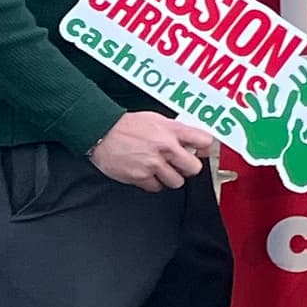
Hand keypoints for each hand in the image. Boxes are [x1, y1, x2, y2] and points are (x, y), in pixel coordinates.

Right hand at [92, 111, 223, 188]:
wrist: (101, 132)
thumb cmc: (127, 125)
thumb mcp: (157, 119)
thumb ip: (176, 130)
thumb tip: (192, 140)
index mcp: (172, 130)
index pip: (204, 141)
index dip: (204, 149)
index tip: (200, 151)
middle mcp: (165, 147)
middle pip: (194, 168)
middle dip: (188, 168)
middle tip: (180, 165)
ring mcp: (153, 163)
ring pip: (177, 182)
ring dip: (171, 177)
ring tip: (161, 169)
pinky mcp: (140, 176)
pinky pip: (156, 187)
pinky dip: (153, 183)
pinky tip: (148, 173)